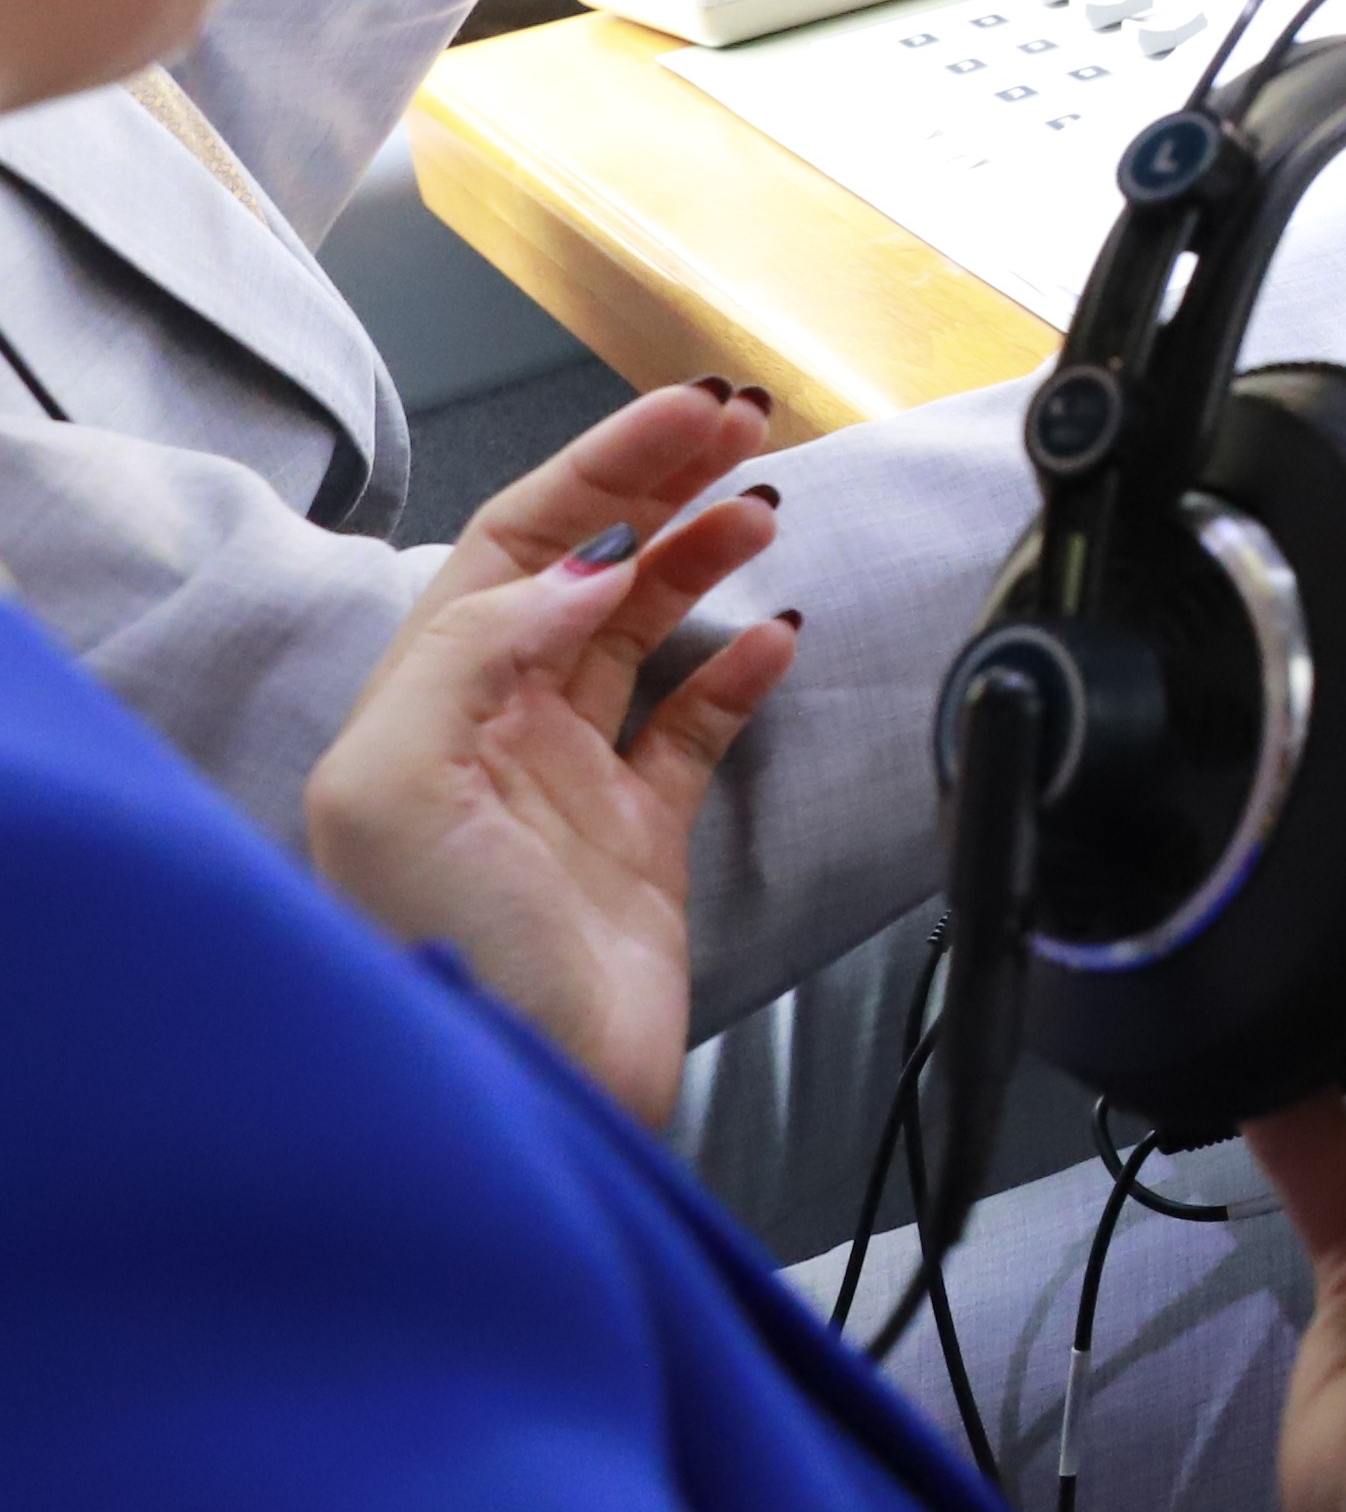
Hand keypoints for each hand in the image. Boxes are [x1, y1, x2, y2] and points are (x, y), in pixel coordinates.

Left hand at [305, 383, 801, 1129]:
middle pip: (584, 571)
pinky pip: (693, 728)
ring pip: (642, 632)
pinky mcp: (639, 842)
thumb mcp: (401, 788)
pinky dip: (740, 671)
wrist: (526, 1096)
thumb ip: (476, 655)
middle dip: (659, 486)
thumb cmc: (442, 958)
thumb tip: (583, 571)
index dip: (600, 469)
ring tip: (763, 510)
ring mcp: (569, 784)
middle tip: (741, 424)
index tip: (685, 415)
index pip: (516, 548)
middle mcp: (494, 732)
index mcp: (427, 707)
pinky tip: (777, 632)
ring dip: (703, 559)